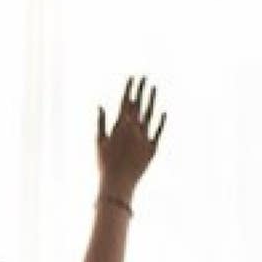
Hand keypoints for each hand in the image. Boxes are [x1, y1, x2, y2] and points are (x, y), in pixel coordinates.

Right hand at [96, 77, 167, 199]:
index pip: (126, 101)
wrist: (118, 183)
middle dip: (141, 89)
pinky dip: (160, 122)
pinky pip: (158, 131)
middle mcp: (134, 128)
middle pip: (139, 104)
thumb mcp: (99, 141)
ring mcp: (145, 137)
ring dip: (152, 100)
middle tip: (144, 77)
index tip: (133, 77)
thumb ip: (101, 122)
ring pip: (150, 114)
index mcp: (119, 125)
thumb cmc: (104, 164)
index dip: (130, 88)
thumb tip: (101, 106)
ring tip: (153, 89)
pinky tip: (163, 113)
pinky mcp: (152, 148)